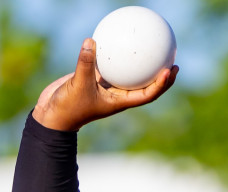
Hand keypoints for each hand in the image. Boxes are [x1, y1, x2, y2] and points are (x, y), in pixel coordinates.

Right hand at [32, 38, 177, 131]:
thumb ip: (85, 63)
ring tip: (155, 50)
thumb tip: (91, 40)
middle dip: (162, 78)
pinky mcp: (96, 79)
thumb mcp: (77, 84)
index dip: (160, 85)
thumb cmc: (68, 107)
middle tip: (174, 62)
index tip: (169, 71)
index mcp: (119, 102)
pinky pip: (110, 65)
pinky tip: (119, 39)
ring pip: (130, 76)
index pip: (147, 95)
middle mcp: (117, 95)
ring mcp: (107, 88)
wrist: (52, 115)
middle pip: (146, 87)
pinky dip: (116, 55)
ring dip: (144, 67)